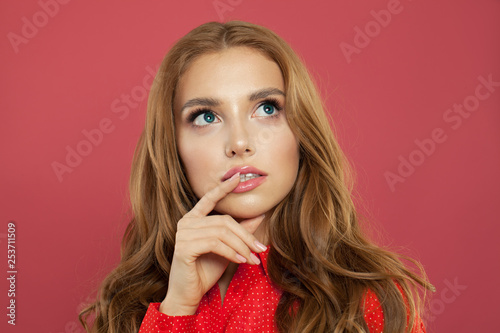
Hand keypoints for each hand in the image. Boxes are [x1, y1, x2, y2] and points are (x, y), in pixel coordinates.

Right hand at [159, 172, 266, 314]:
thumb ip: (240, 231)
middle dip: (246, 236)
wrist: (189, 295)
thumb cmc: (206, 271)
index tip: (238, 177)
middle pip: (224, 221)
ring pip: (222, 232)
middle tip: (260, 249)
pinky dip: (231, 252)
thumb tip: (260, 214)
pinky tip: (240, 261)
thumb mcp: (228, 248)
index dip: (223, 187)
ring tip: (252, 259)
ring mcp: (182, 234)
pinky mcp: (183, 247)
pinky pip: (215, 244)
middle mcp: (186, 223)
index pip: (209, 198)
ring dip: (241, 247)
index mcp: (193, 219)